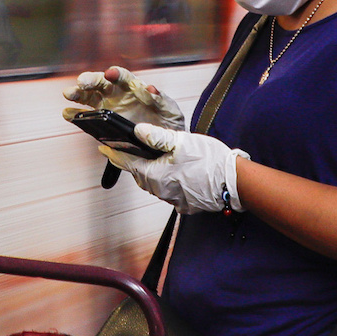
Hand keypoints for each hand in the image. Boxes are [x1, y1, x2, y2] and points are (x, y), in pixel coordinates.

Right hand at [62, 66, 184, 128]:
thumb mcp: (169, 110)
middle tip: (81, 83)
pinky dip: (76, 115)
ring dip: (78, 94)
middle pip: (101, 83)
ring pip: (89, 97)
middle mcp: (118, 95)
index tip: (110, 73)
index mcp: (134, 88)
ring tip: (69, 94)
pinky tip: (67, 114)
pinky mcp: (102, 122)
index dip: (116, 73)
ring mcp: (108, 108)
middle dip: (90, 80)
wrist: (163, 144)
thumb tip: (150, 89)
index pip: (123, 77)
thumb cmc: (166, 122)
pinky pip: (86, 117)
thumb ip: (160, 99)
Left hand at [100, 124, 248, 214]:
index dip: (114, 153)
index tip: (103, 148)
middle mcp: (159, 190)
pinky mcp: (184, 204)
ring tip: (155, 160)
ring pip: (154, 183)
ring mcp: (172, 200)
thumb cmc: (208, 161)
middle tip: (130, 150)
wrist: (233, 182)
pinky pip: (170, 191)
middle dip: (134, 162)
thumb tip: (137, 131)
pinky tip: (177, 173)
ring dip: (152, 172)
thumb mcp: (181, 142)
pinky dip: (169, 182)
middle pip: (140, 174)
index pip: (127, 162)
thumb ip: (156, 137)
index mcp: (154, 174)